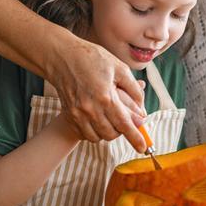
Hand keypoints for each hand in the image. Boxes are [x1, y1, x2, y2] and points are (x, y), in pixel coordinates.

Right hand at [46, 37, 147, 151]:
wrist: (62, 57)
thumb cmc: (92, 59)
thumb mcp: (119, 68)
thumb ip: (133, 89)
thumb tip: (142, 109)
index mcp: (106, 97)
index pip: (124, 125)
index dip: (136, 138)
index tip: (143, 148)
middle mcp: (91, 109)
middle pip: (112, 134)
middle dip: (122, 131)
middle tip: (125, 120)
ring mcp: (78, 114)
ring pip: (98, 137)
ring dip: (108, 132)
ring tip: (110, 118)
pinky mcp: (69, 115)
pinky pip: (85, 134)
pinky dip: (94, 132)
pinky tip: (97, 119)